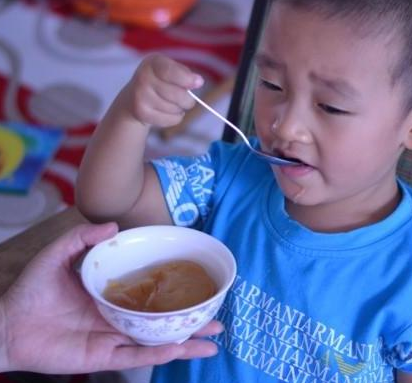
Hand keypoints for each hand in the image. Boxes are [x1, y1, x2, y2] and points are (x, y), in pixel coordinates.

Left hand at [0, 223, 222, 373]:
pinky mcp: (102, 358)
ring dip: (185, 341)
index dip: (174, 292)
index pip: (150, 294)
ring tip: (213, 340)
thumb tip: (115, 226)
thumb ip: (82, 239)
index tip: (197, 285)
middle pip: (163, 321)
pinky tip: (181, 348)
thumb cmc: (30, 291)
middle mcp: (119, 317)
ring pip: (157, 341)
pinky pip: (136, 356)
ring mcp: (113, 338)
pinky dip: (159, 353)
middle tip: (218, 319)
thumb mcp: (57, 256)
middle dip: (191, 322)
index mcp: (113, 295)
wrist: (4, 325)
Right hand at [120, 54, 202, 127]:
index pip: (170, 71)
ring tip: (171, 103)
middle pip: (177, 94)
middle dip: (188, 99)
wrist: (134, 98)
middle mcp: (143, 77)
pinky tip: (166, 111)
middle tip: (186, 98)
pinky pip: (170, 119)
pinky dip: (175, 118)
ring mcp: (140, 96)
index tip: (199, 83)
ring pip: (175, 108)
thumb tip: (198, 81)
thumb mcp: (171, 71)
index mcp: (153, 63)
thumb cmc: (160, 82)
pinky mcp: (141, 113)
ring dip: (179, 109)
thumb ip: (185, 74)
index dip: (187, 79)